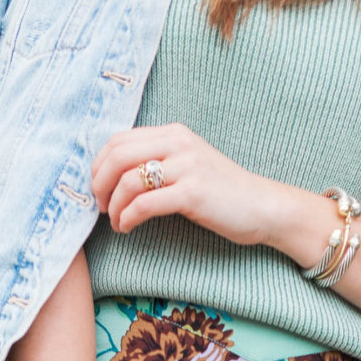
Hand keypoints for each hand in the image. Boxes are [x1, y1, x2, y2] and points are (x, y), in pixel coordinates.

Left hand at [93, 123, 300, 249]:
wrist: (261, 206)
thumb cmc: (221, 192)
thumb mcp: (187, 166)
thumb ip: (158, 161)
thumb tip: (115, 176)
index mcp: (173, 133)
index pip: (119, 139)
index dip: (99, 166)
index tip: (99, 189)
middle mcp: (178, 143)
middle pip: (117, 156)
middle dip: (100, 185)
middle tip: (102, 207)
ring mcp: (186, 166)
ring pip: (128, 181)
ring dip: (114, 207)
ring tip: (117, 223)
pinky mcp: (192, 193)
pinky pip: (145, 204)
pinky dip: (128, 218)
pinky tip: (128, 228)